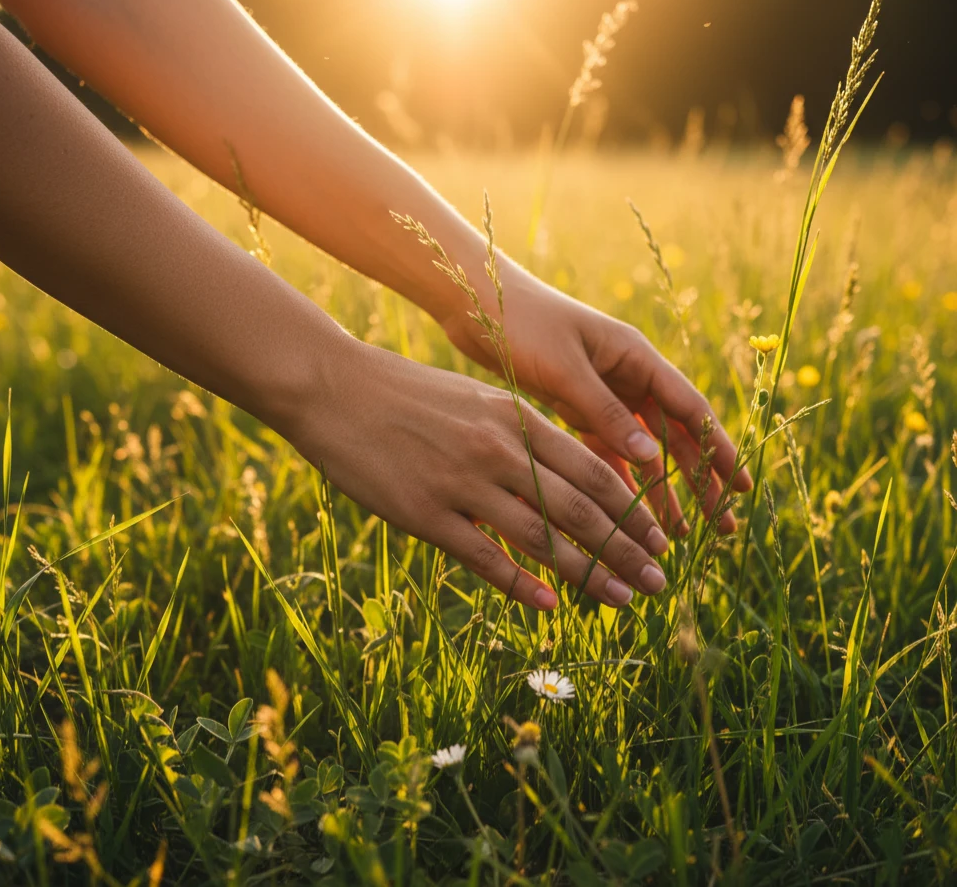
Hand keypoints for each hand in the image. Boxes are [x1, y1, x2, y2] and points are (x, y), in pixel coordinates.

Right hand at [283, 337, 672, 610]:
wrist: (335, 387)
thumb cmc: (406, 391)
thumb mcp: (474, 398)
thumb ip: (518, 434)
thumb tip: (557, 473)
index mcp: (516, 418)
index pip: (594, 470)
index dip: (633, 510)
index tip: (659, 538)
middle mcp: (499, 451)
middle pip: (581, 509)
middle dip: (627, 549)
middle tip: (660, 581)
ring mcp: (462, 484)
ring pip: (542, 539)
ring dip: (590, 574)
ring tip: (624, 601)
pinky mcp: (425, 514)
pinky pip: (485, 558)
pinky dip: (523, 585)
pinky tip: (551, 606)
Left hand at [439, 259, 752, 534]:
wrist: (474, 302)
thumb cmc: (522, 324)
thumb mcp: (565, 368)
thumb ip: (605, 412)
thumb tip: (652, 457)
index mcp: (634, 356)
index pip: (689, 408)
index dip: (719, 449)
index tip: (741, 487)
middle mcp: (625, 377)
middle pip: (674, 436)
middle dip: (699, 481)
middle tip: (723, 526)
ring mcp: (602, 394)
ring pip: (642, 450)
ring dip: (662, 490)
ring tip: (681, 534)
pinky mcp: (573, 408)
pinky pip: (606, 450)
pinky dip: (619, 480)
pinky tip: (630, 515)